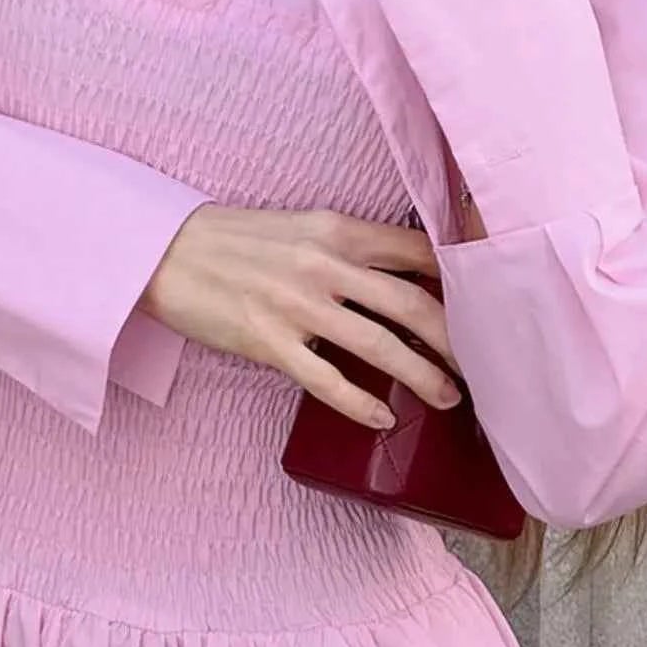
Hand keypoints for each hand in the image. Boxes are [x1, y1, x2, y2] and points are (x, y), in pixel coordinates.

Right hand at [138, 204, 462, 429]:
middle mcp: (324, 264)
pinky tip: (382, 418)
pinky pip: (327, 380)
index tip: (484, 307)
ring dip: (423, 376)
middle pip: (413, 304)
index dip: (458, 280)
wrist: (163, 253)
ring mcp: (297, 305)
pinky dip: (361, 403)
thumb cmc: (233, 242)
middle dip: (455, 340)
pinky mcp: (268, 342)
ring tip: (448, 397)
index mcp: (337, 229)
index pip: (418, 251)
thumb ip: (348, 247)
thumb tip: (401, 277)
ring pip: (380, 345)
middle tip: (481, 366)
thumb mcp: (300, 228)